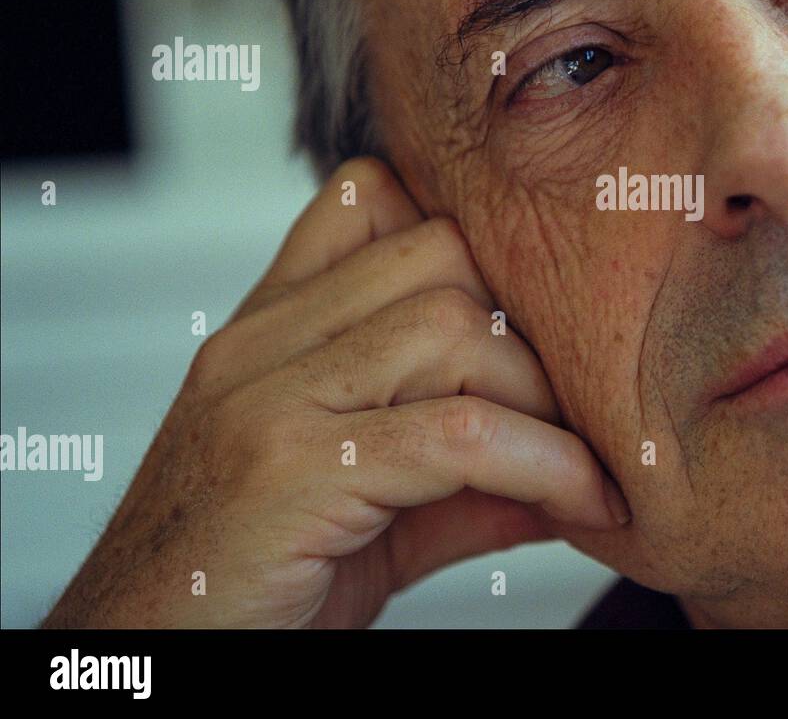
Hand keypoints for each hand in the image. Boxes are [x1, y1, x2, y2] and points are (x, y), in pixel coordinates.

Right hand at [42, 157, 629, 627]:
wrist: (142, 655)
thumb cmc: (248, 583)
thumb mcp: (370, 511)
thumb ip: (465, 476)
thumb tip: (578, 470)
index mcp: (269, 330)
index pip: (373, 196)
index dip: (471, 247)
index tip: (530, 332)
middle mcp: (260, 344)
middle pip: (440, 251)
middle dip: (527, 330)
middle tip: (569, 414)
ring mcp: (266, 398)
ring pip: (452, 326)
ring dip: (542, 401)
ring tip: (575, 472)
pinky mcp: (287, 468)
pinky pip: (456, 433)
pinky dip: (543, 465)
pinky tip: (580, 506)